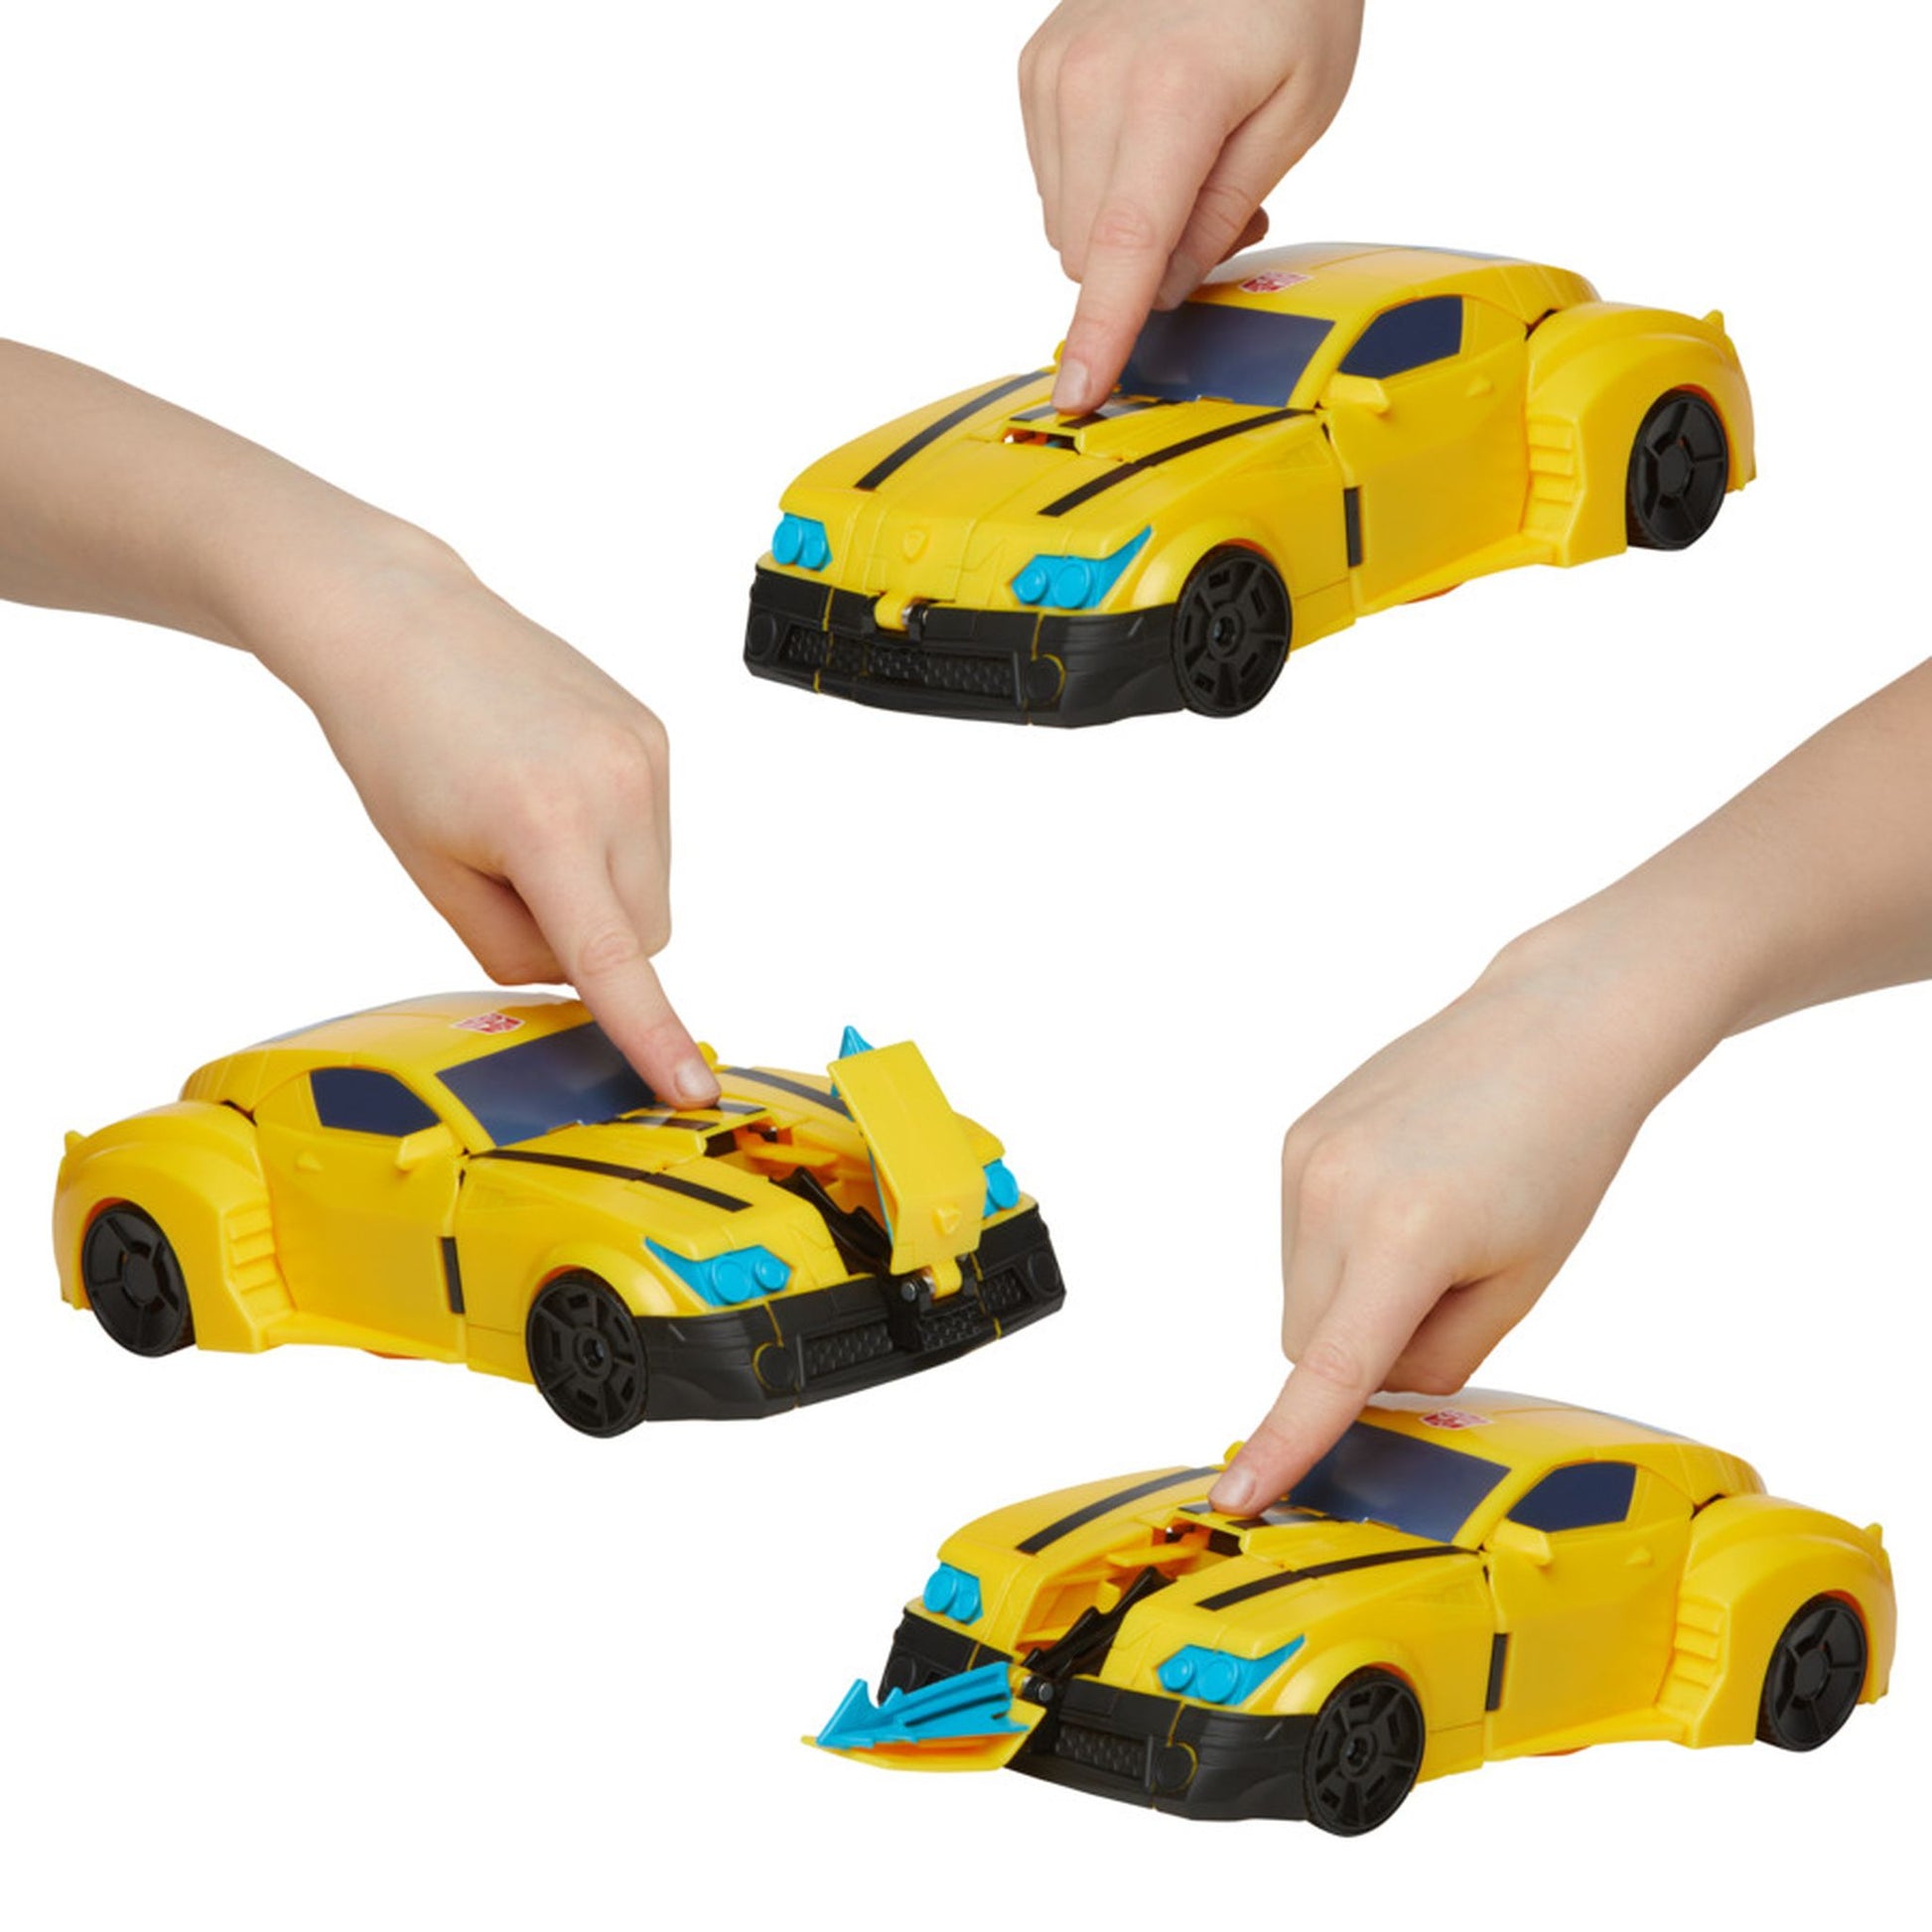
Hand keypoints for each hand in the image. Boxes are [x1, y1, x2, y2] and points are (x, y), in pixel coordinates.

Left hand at [298, 544, 718, 1108]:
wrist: (400, 622)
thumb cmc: (394, 743)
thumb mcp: (431, 872)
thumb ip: (510, 948)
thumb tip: (586, 977)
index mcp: (545, 826)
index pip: (613, 960)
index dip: (651, 1035)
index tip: (692, 1093)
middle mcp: (615, 786)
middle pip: (641, 935)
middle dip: (590, 939)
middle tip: (508, 880)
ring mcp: (645, 755)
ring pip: (653, 889)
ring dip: (602, 889)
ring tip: (526, 821)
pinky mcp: (655, 735)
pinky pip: (654, 835)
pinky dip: (611, 841)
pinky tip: (551, 790)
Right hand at [1020, 0, 1362, 412]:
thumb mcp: (1300, 110)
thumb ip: (1227, 212)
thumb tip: (1168, 287)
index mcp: (1172, 98)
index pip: (1124, 248)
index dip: (1103, 331)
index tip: (1078, 391)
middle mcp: (1093, 84)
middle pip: (1091, 253)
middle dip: (1145, 262)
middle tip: (1219, 207)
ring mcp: (1054, 73)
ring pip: (1065, 224)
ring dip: (1121, 223)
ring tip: (1185, 158)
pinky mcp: (1036, 68)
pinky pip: (1053, 178)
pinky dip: (1098, 180)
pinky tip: (1147, 131)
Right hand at [1208, 926, 1704, 1514]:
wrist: (1553, 1029)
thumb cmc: (1561, 1153)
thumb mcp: (1521, 1283)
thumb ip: (1440, 1359)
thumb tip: (1370, 1387)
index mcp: (1405, 1237)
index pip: (1329, 1372)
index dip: (1281, 1446)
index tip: (1236, 1497)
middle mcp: (1334, 1193)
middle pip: (1308, 1340)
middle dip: (1360, 1350)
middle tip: (1445, 1297)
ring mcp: (1304, 1158)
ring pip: (1297, 1289)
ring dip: (1349, 1295)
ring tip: (1432, 1226)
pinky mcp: (1297, 1137)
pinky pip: (1297, 1235)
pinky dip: (1340, 1245)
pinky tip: (1404, 1195)